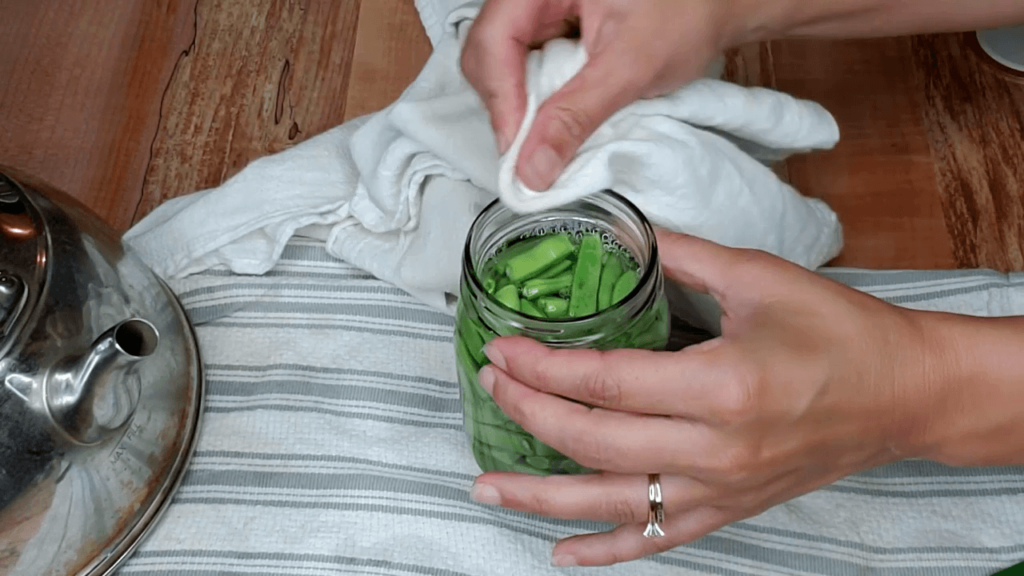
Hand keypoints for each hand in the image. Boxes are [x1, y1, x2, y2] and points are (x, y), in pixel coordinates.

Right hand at [460, 0, 760, 189]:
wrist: (717, 5)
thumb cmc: (686, 15)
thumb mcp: (629, 69)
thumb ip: (576, 117)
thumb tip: (532, 169)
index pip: (494, 39)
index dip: (502, 98)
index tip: (518, 150)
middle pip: (487, 53)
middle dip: (506, 105)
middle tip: (530, 151)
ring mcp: (538, 8)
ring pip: (499, 63)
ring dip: (519, 106)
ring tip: (545, 137)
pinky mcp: (549, 27)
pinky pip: (522, 66)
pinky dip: (534, 99)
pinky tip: (554, 118)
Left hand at [469, 231, 952, 565]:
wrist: (907, 394)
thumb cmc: (843, 332)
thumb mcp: (760, 276)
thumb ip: (681, 254)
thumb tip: (623, 231)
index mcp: (723, 385)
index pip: (605, 382)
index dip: (542, 368)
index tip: (503, 349)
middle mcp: (717, 449)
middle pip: (595, 442)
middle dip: (529, 414)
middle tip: (490, 385)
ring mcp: (722, 489)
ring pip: (612, 504)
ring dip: (541, 496)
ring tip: (487, 483)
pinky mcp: (731, 509)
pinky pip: (658, 541)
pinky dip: (605, 552)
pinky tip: (561, 555)